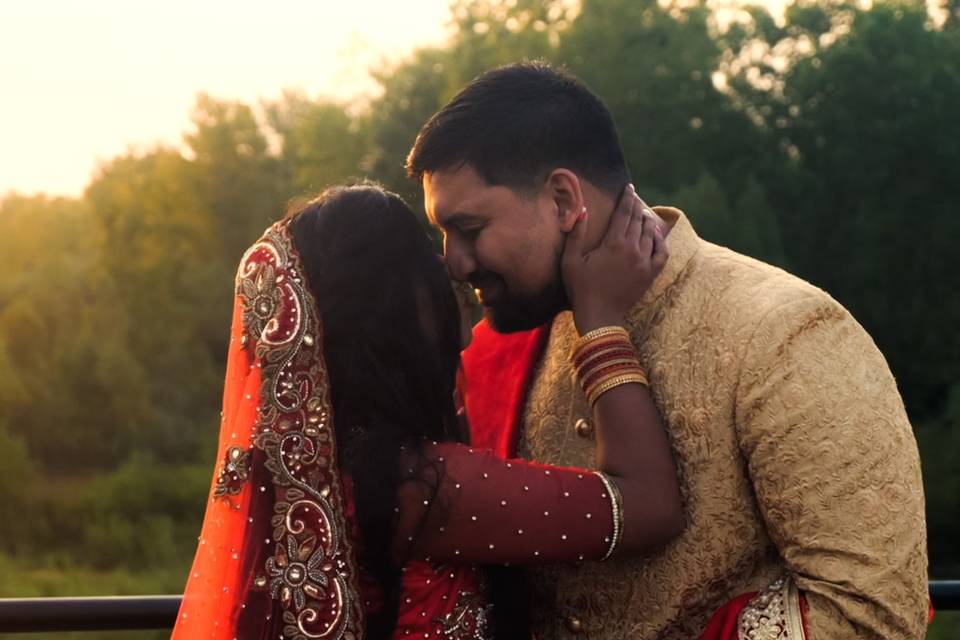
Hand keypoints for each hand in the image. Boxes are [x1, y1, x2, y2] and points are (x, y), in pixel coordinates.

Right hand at [562, 184, 668, 334]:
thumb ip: (577, 234)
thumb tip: (583, 210)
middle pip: (638, 220)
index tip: (629, 187)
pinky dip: (661, 242)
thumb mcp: (570, 261)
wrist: (600, 316)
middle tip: (634, 197)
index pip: (623, 213)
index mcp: (613, 243)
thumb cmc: (580, 288)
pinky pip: (662, 253)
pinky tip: (657, 236)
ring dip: (647, 221)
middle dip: (636, 206)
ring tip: (643, 214)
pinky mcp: (650, 274)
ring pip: (650, 234)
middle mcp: (632, 249)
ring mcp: (644, 262)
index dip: (627, 198)